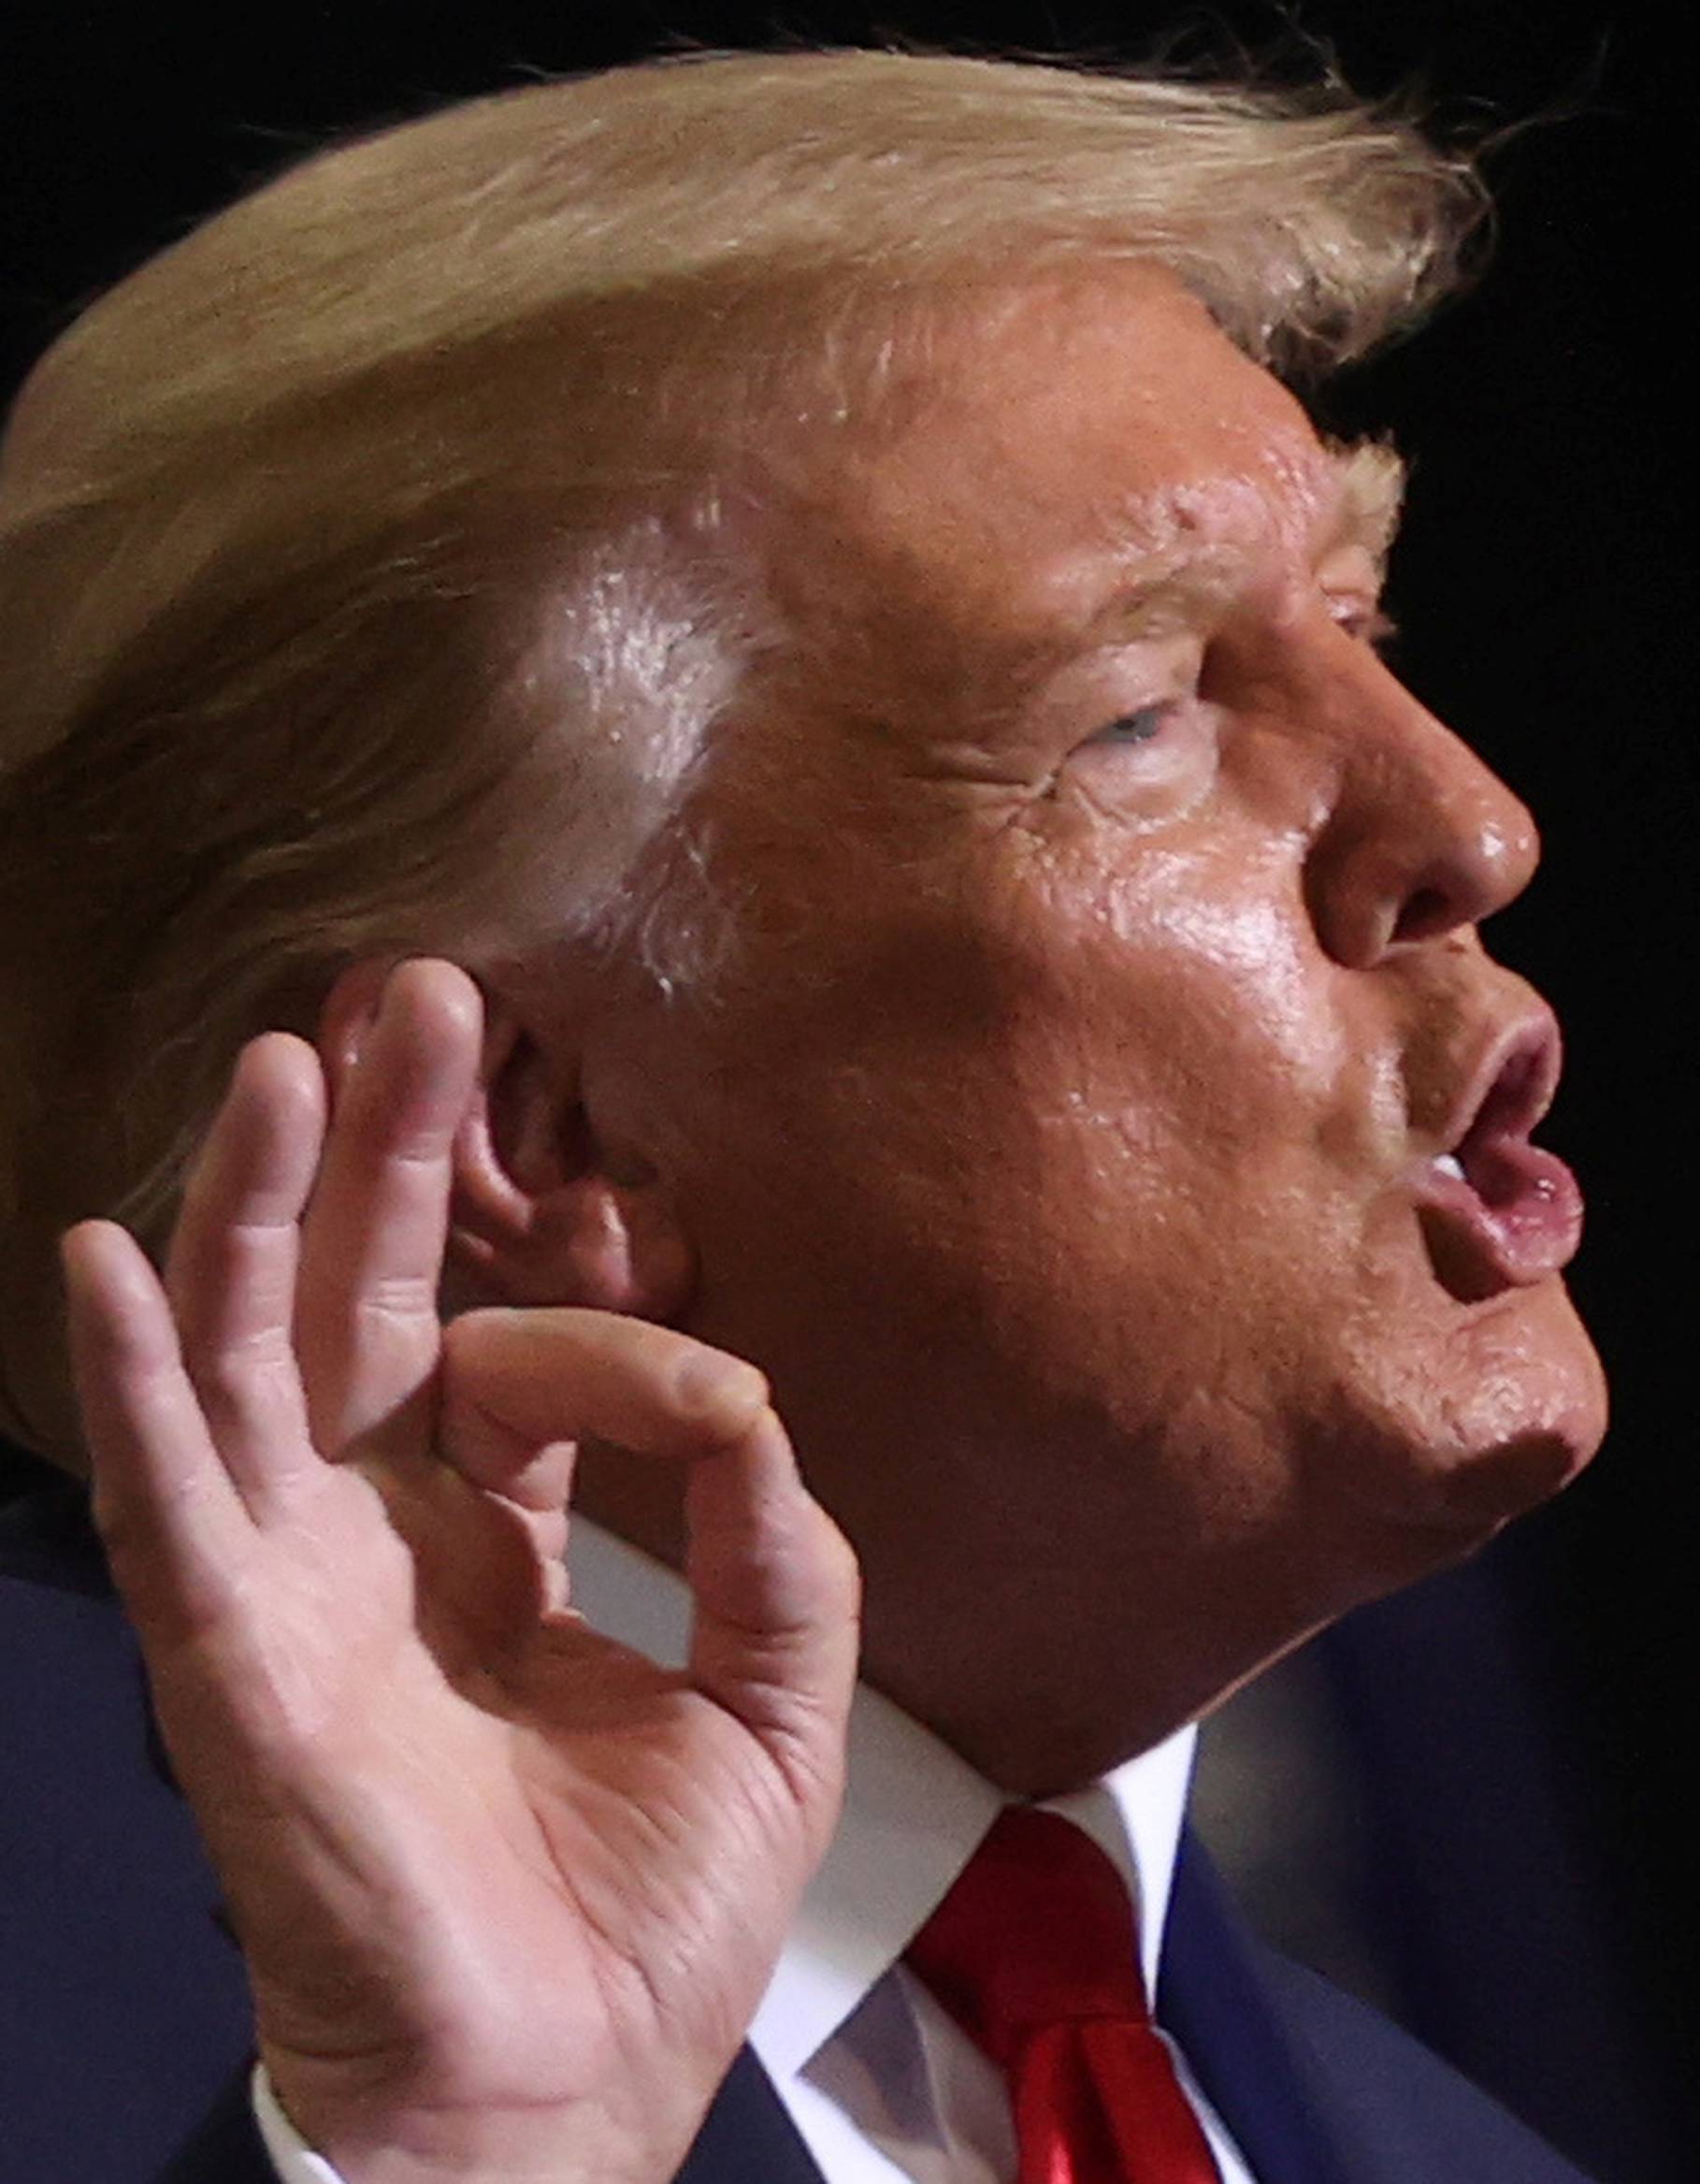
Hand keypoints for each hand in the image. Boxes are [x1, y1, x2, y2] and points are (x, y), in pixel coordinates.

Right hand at [60, 960, 858, 2183]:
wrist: (560, 2092)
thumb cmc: (649, 1919)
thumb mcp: (773, 1702)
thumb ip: (778, 1541)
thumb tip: (749, 1396)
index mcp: (492, 1544)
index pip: (517, 1363)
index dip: (592, 1315)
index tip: (690, 1337)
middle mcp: (374, 1538)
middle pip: (363, 1304)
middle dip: (388, 1153)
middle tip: (418, 991)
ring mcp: (292, 1583)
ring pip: (254, 1356)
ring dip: (259, 1205)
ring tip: (287, 1056)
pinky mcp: (232, 1653)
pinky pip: (172, 1496)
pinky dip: (134, 1376)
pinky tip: (109, 1252)